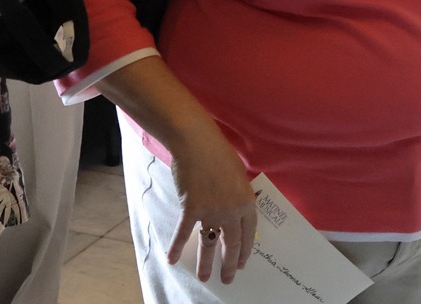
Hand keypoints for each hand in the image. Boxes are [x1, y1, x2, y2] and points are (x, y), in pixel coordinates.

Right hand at [166, 132, 257, 283]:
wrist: (197, 142)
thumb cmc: (219, 152)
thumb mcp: (239, 173)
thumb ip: (240, 193)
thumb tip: (237, 208)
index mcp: (246, 201)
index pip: (248, 233)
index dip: (245, 250)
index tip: (242, 262)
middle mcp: (231, 211)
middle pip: (231, 243)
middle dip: (229, 264)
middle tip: (228, 278)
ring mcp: (211, 211)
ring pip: (209, 243)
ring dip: (206, 263)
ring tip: (204, 278)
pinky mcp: (191, 209)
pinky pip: (183, 233)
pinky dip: (176, 247)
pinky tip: (172, 259)